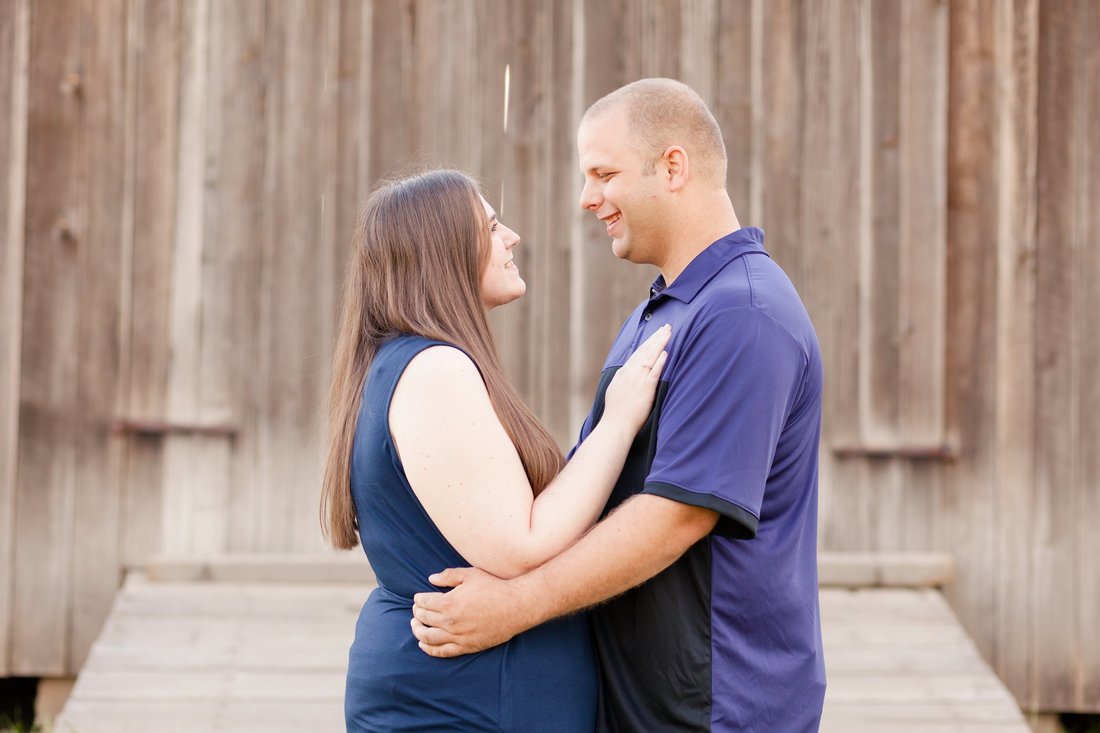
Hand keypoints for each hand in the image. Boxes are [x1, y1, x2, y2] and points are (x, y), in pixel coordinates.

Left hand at [411, 567, 531, 657]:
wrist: (515, 607)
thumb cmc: (493, 588)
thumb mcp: (470, 575)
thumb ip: (448, 576)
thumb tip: (430, 579)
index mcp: (448, 603)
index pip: (424, 602)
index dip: (418, 599)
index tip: (419, 597)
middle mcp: (449, 622)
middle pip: (423, 619)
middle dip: (417, 613)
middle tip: (416, 609)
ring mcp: (457, 636)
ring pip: (428, 638)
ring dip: (418, 631)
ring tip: (415, 626)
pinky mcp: (466, 647)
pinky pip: (442, 651)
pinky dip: (429, 649)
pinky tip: (423, 644)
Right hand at [601, 324, 670, 431]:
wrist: (616, 424)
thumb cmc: (616, 413)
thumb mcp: (615, 390)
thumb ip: (622, 379)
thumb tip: (627, 372)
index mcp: (623, 373)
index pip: (637, 353)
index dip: (648, 342)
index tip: (656, 334)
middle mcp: (630, 373)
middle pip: (645, 350)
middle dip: (656, 337)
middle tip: (666, 327)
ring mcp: (637, 379)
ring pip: (650, 356)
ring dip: (660, 343)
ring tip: (668, 333)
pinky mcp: (645, 388)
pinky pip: (654, 371)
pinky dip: (659, 361)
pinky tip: (666, 352)